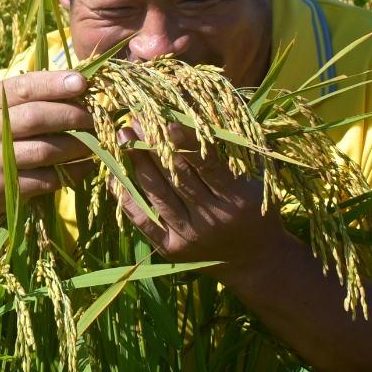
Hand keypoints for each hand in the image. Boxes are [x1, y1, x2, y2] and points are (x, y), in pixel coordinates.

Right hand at [0, 70, 96, 219]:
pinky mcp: (5, 187)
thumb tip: (81, 85)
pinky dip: (72, 172)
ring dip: (77, 146)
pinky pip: (47, 179)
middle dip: (72, 116)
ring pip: (46, 151)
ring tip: (93, 142)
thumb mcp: (4, 108)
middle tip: (94, 118)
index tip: (82, 83)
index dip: (55, 84)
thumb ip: (35, 95)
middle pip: (37, 118)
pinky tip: (84, 166)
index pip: (25, 88)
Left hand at [113, 123, 280, 271]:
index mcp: (238, 199)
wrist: (253, 260)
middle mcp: (213, 219)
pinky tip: (114, 174)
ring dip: (137, 164)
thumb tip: (204, 111)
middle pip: (178, 177)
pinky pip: (143, 219)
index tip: (166, 120)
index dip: (186, 142)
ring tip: (123, 137)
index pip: (208, 166)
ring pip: (157, 194)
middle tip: (135, 119)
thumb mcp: (256, 178)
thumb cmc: (255, 208)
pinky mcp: (171, 249)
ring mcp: (189, 236)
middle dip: (154, 145)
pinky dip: (126, 196)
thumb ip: (234, 149)